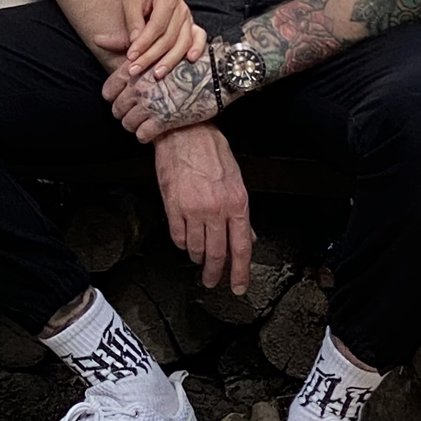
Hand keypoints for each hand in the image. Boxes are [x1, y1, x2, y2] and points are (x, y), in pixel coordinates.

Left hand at [102, 52, 217, 140]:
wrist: (217, 76)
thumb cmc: (185, 60)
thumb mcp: (155, 49)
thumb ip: (125, 45)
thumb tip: (96, 39)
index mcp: (135, 70)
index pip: (109, 90)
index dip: (113, 96)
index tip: (120, 98)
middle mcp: (140, 88)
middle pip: (117, 109)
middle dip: (123, 113)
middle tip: (132, 113)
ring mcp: (151, 105)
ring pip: (127, 123)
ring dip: (133, 125)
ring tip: (141, 122)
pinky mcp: (163, 121)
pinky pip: (142, 135)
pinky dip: (144, 135)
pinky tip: (151, 131)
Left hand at [104, 0, 205, 77]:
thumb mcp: (130, 1)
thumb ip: (133, 22)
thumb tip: (134, 45)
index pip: (156, 27)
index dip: (143, 43)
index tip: (130, 56)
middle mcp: (181, 8)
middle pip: (169, 38)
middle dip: (152, 57)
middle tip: (136, 69)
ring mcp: (188, 16)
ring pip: (182, 42)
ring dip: (170, 60)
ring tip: (157, 73)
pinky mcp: (191, 23)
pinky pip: (199, 37)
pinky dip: (197, 49)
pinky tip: (191, 59)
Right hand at [155, 124, 253, 293]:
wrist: (184, 133)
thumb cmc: (211, 151)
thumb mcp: (236, 180)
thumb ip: (240, 212)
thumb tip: (248, 236)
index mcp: (237, 203)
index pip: (242, 247)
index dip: (240, 272)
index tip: (238, 286)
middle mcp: (216, 209)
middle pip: (217, 253)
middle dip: (215, 273)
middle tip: (212, 281)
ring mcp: (193, 209)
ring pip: (195, 248)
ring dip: (197, 257)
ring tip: (198, 257)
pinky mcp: (173, 206)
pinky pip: (177, 236)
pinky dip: (181, 243)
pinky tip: (184, 241)